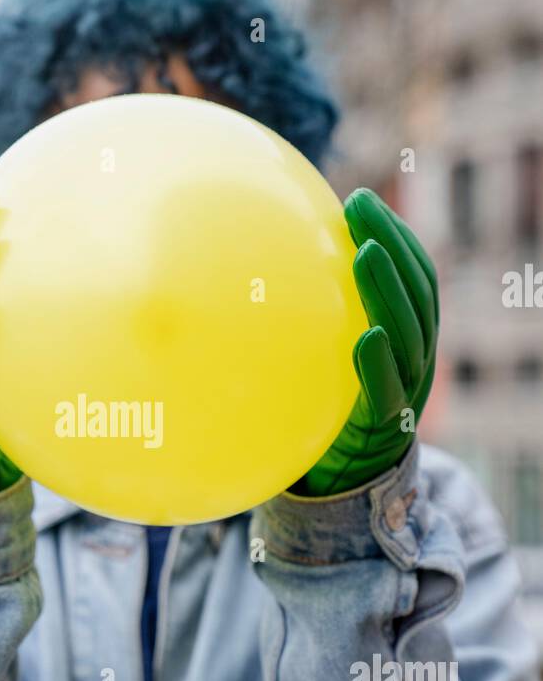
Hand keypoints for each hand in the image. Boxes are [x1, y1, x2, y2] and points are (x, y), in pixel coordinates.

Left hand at [292, 188, 438, 497]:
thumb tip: (262, 266)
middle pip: (416, 292)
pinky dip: (379, 362)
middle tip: (360, 207)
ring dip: (388, 289)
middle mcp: (417, 356)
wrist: (347, 479)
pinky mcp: (388, 425)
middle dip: (392, 245)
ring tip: (365, 252)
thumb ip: (318, 319)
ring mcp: (408, 389)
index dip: (395, 236)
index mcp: (410, 334)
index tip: (360, 201)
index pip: (414, 276)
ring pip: (410, 333)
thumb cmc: (331, 404)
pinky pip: (389, 391)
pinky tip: (364, 335)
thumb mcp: (328, 356)